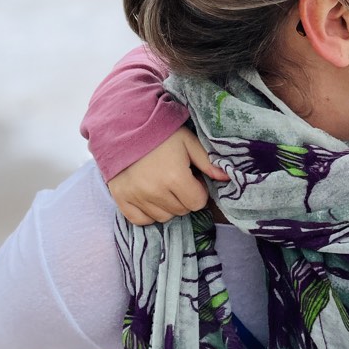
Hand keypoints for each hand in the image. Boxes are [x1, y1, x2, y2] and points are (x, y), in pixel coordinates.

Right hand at [107, 127, 228, 224]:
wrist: (123, 127)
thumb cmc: (160, 134)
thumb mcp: (188, 142)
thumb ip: (208, 162)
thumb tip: (227, 178)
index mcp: (175, 177)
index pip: (198, 202)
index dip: (198, 190)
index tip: (191, 177)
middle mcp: (155, 191)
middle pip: (182, 210)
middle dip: (184, 197)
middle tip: (176, 179)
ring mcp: (136, 197)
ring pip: (163, 217)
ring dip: (167, 206)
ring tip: (162, 185)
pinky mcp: (121, 199)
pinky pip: (141, 220)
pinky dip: (148, 213)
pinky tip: (149, 196)